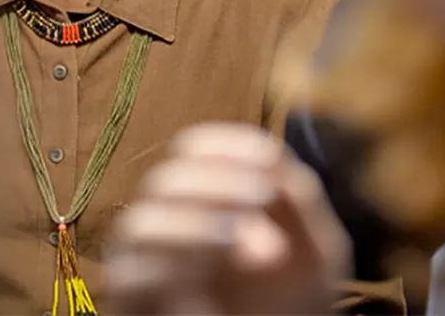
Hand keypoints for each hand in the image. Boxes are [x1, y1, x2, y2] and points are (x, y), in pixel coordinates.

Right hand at [105, 123, 351, 314]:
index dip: (223, 145)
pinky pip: (131, 278)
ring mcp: (143, 267)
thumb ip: (300, 206)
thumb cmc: (288, 308)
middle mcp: (165, 227)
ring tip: (235, 241)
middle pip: (163, 180)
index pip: (191, 152)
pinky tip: (206, 284)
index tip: (264, 155)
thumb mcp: (313, 256)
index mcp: (202, 203)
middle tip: (261, 194)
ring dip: (191, 225)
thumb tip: (273, 162)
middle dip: (215, 181)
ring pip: (140, 224)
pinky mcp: (131, 304)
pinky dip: (168, 274)